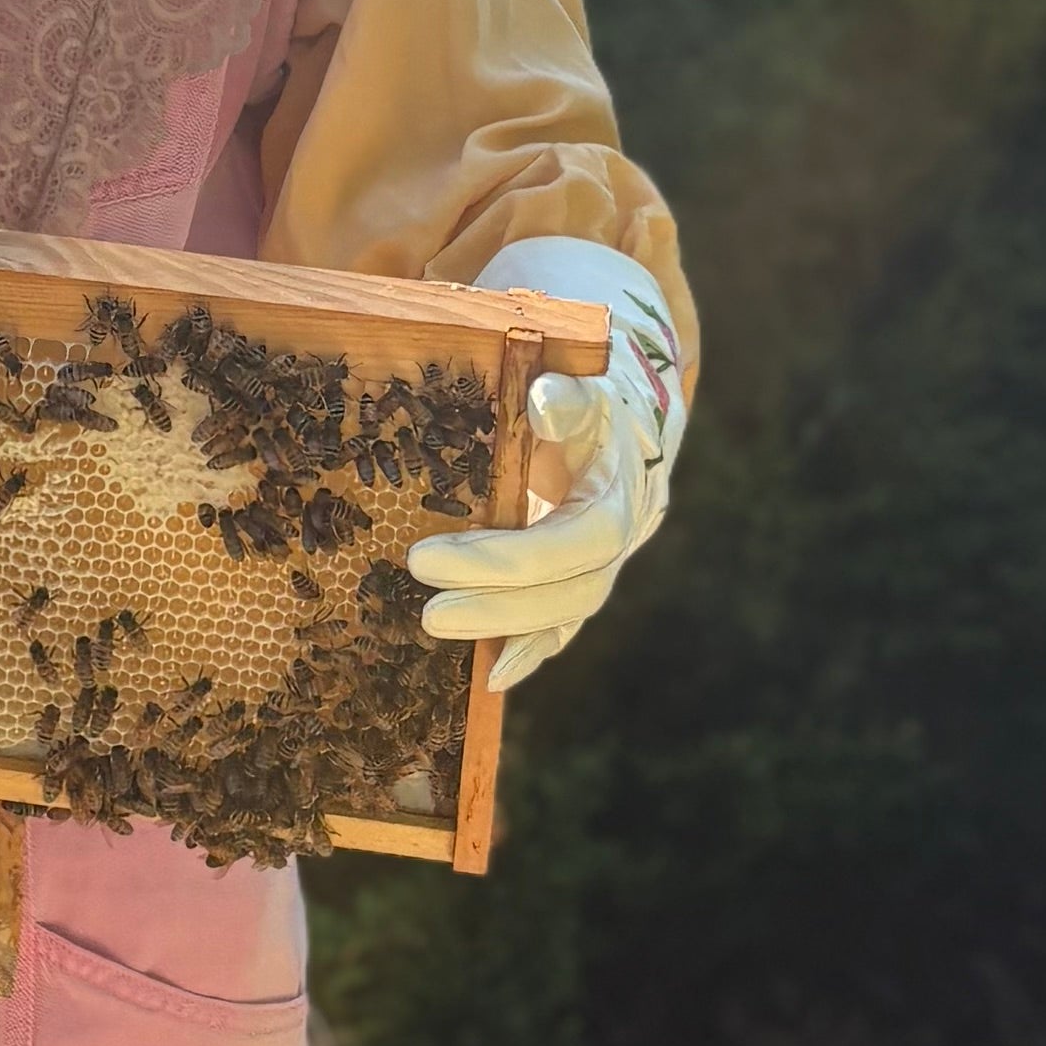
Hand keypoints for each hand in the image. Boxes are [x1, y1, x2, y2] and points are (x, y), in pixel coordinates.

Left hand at [403, 240, 686, 691]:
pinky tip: (489, 679)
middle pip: (574, 576)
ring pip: (569, 605)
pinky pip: (563, 625)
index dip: (514, 552)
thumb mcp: (571, 366)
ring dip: (503, 624)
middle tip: (421, 586)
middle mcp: (624, 520)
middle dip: (498, 588)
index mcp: (620, 471)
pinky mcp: (583, 575)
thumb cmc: (574, 372)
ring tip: (428, 623)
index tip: (431, 556)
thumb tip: (544, 401)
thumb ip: (562, 388)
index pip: (580, 529)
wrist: (613, 393)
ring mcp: (607, 554)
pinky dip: (529, 650)